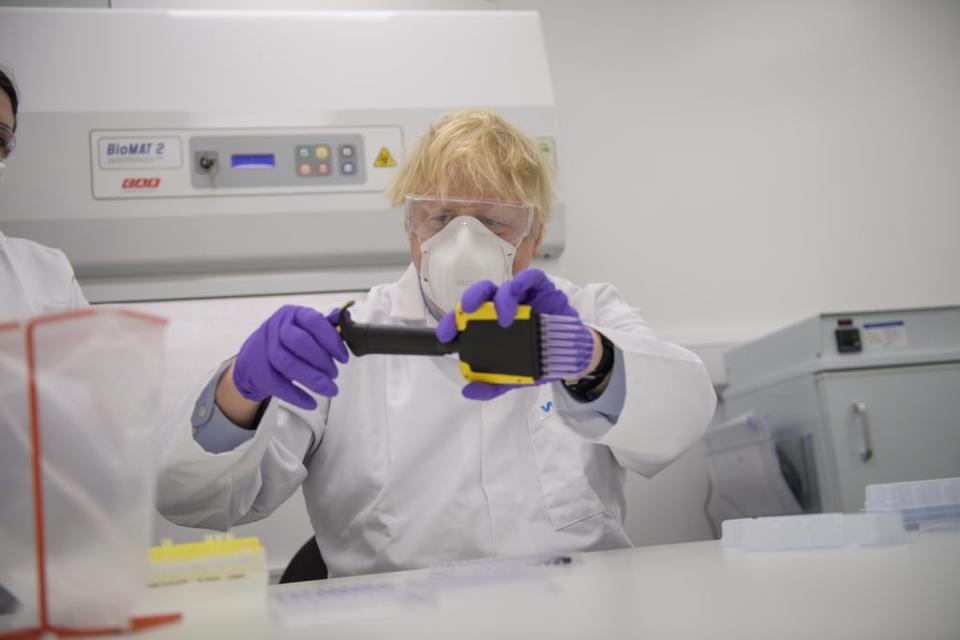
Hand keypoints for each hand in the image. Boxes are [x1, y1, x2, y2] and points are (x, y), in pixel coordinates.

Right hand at [232, 305, 348, 409]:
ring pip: (288, 364)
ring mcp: (265, 349)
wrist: (253, 357)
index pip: (314, 322)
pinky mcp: (259, 371)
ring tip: (330, 389)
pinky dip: (297, 396)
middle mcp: (277, 328)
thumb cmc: (286, 341)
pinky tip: (311, 403)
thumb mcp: (304, 328)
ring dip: (313, 379)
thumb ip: (325, 325)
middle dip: (322, 361)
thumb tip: (346, 317)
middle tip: (335, 374)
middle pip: (299, 342)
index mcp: (293, 314)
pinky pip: (278, 385)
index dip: (332, 341)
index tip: (344, 358)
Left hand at [436, 268, 588, 400]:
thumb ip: (493, 385)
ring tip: (503, 317)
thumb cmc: (541, 358)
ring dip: (500, 297)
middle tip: (466, 313)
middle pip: (481, 294)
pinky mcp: (543, 290)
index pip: (467, 315)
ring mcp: (524, 296)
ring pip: (504, 285)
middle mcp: (505, 305)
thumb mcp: (515, 378)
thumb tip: (469, 391)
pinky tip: (520, 299)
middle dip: (469, 300)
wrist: (574, 356)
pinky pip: (532, 277)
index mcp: (492, 322)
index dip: (453, 321)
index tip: (445, 335)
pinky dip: (524, 282)